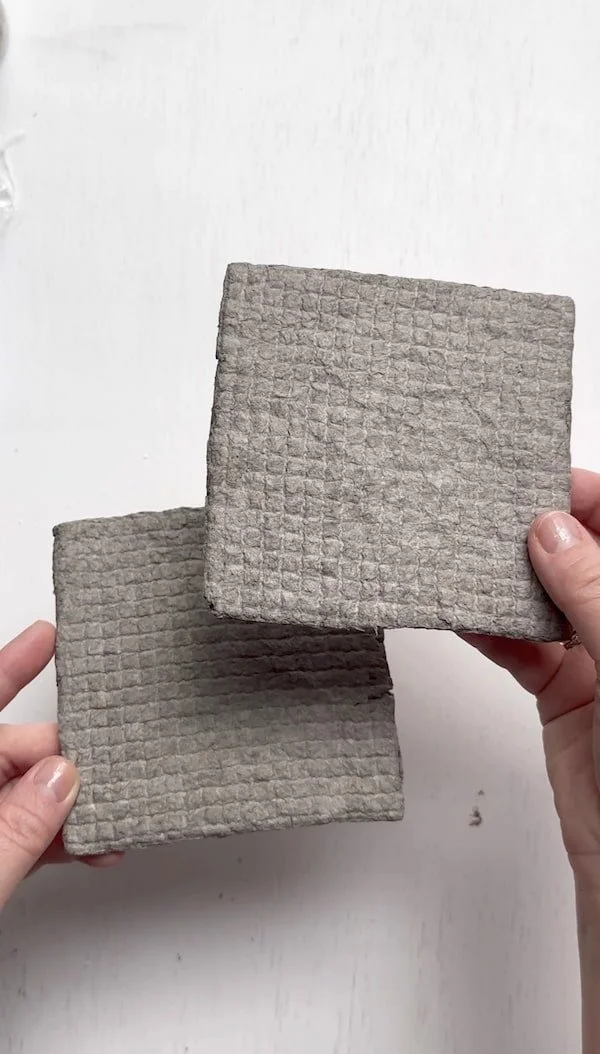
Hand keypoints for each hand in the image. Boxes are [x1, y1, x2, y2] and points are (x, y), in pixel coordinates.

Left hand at [0, 621, 121, 908]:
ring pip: (16, 797)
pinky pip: (14, 832)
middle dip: (59, 763)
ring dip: (63, 809)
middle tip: (106, 777)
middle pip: (5, 753)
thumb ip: (10, 832)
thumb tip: (60, 780)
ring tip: (105, 822)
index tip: (45, 638)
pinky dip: (49, 839)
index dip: (13, 672)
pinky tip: (83, 846)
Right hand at [467, 468, 599, 1051]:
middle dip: (538, 534)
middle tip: (489, 510)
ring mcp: (599, 659)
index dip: (588, 502)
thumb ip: (593, 595)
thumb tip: (552, 532)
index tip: (540, 481)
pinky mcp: (562, 692)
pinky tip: (464, 612)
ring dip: (505, 581)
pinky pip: (521, 646)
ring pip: (545, 600)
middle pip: (582, 559)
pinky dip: (490, 628)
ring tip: (465, 554)